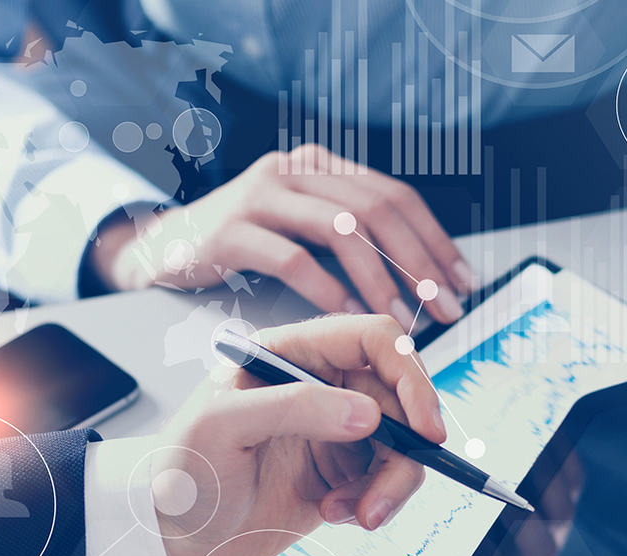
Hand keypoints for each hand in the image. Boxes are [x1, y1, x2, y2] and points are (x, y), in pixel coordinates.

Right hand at [91, 144, 472, 328]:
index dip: (436, 240)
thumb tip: (419, 275)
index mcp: (319, 166)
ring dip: (381, 279)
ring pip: (340, 231)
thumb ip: (349, 238)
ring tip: (402, 318)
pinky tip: (348, 313)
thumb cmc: (241, 246)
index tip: (464, 282)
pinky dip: (326, 289)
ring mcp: (259, 195)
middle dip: (419, 263)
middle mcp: (293, 170)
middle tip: (444, 308)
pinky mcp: (230, 230)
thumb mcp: (301, 229)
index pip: (395, 196)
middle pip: (376, 210)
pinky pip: (292, 259)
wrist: (163, 247)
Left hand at [151, 315, 444, 555]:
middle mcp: (320, 387)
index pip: (374, 340)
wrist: (170, 539)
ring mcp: (334, 433)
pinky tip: (335, 515)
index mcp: (291, 354)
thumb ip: (294, 408)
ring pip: (402, 447)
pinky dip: (374, 504)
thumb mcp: (221, 428)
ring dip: (391, 485)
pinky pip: (386, 482)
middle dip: (407, 450)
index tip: (425, 427)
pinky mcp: (341, 476)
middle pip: (400, 400)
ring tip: (355, 515)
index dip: (410, 375)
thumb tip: (369, 412)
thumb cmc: (181, 474)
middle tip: (386, 495)